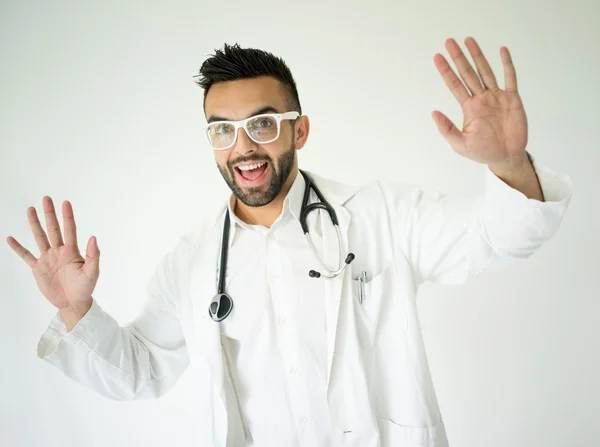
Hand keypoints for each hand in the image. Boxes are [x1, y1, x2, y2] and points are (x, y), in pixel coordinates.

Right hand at [6, 197, 99, 312]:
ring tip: (30, 209)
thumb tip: (94, 237)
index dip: (68, 216)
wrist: (72, 303)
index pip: (70, 229)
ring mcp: (48, 258)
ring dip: (34, 224)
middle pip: (53, 228)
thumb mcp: (92, 272)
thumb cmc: (85, 288)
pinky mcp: (38, 268)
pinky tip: (10, 239)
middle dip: (50, 214)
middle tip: (46, 198)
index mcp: (72, 251)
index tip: (65, 202)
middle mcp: (59, 251)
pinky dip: (18, 248)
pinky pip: (26, 256)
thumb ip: (93, 255)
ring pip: (39, 237)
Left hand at [432, 37, 527, 166]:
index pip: (454, 85)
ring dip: (477, 56)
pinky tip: (501, 50)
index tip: (437, 57)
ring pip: (485, 71)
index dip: (446, 71)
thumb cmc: (482, 151)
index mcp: (468, 107)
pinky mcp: (512, 99)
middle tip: (449, 41)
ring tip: (469, 39)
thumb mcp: (460, 144)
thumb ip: (447, 128)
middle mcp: (481, 98)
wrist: (505, 157)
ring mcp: (497, 97)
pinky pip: (509, 78)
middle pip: (467, 73)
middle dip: (458, 57)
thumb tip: (433, 112)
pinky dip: (506, 64)